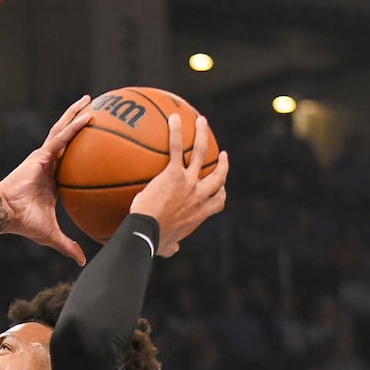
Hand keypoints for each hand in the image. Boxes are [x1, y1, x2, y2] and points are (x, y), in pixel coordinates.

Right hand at [0, 95, 92, 265]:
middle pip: (67, 139)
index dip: (81, 151)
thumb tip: (83, 262)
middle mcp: (48, 164)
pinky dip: (74, 126)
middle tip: (94, 109)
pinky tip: (88, 115)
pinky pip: (62, 137)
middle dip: (78, 123)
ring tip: (90, 100)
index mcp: (52, 179)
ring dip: (76, 115)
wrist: (5, 214)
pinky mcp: (41, 155)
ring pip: (64, 131)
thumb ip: (68, 245)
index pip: (70, 161)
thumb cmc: (23, 223)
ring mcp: (44, 157)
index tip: (95, 143)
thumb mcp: (52, 234)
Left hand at [129, 113, 228, 256]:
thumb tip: (172, 250)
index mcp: (199, 213)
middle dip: (223, 164)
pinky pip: (177, 148)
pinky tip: (173, 118)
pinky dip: (176, 132)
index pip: (218, 201)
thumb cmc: (153, 242)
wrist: (146, 233)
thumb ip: (172, 246)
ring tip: (200, 121)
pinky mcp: (173, 174)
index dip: (222, 192)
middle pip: (218, 176)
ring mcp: (188, 182)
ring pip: (202, 153)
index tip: (221, 187)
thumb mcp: (167, 246)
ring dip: (202, 135)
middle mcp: (199, 195)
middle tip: (222, 154)